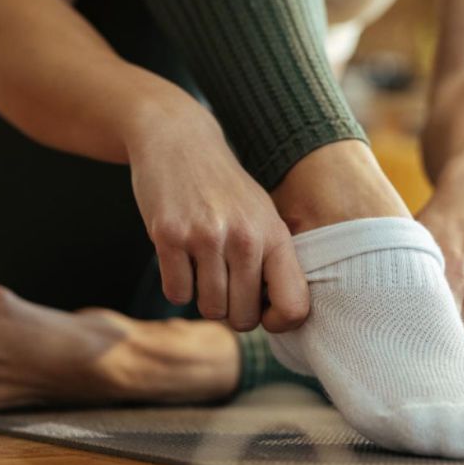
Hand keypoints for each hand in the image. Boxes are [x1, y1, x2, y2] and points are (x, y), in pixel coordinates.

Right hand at [127, 96, 308, 332]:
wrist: (179, 141)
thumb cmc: (224, 189)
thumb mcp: (262, 216)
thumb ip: (273, 262)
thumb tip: (279, 318)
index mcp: (275, 235)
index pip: (294, 307)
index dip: (278, 323)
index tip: (263, 312)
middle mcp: (244, 238)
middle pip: (243, 318)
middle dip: (232, 312)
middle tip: (224, 286)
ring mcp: (206, 237)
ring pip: (210, 309)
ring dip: (203, 298)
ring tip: (202, 268)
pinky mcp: (169, 236)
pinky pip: (176, 294)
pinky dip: (177, 285)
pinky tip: (180, 259)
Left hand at [416, 163, 463, 342]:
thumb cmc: (437, 223)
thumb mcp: (412, 244)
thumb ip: (400, 280)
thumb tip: (376, 319)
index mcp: (456, 268)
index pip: (434, 326)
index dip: (416, 336)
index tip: (402, 339)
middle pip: (454, 335)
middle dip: (434, 335)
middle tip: (417, 328)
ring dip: (457, 329)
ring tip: (445, 304)